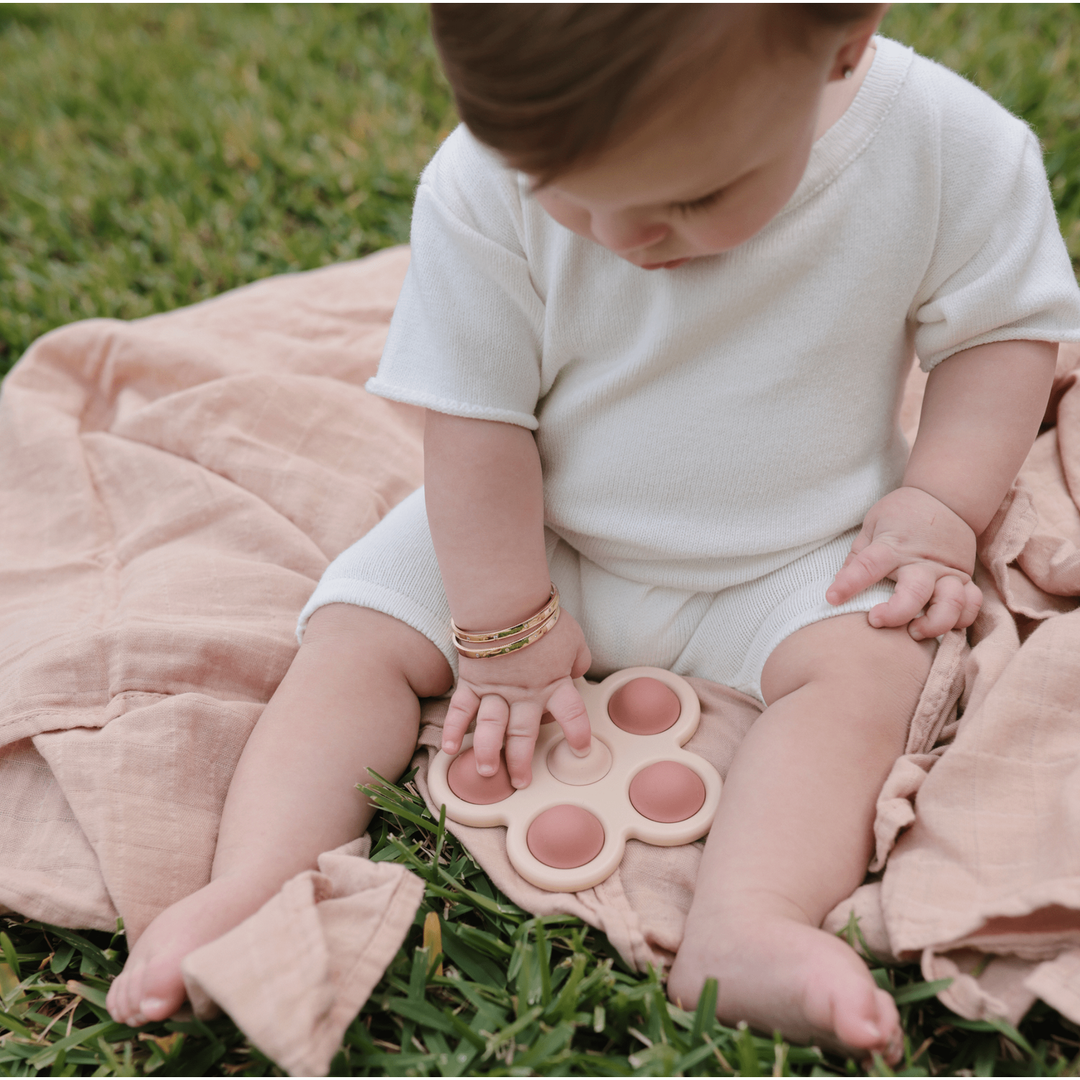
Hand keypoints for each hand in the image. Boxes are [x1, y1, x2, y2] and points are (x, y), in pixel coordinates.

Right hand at [441, 609, 592, 787]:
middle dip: (522, 760)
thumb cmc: (541, 617)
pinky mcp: (472, 681)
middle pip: (524, 734)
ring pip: (492, 728)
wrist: (505, 601)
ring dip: (489, 752)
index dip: (577, 733)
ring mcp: (496, 689)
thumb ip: (578, 659)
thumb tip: (578, 671)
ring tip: (487, 772)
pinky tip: (450, 748)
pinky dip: (454, 728)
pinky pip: (462, 709)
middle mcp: (525, 694)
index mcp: (554, 683)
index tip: (581, 749)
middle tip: (521, 782)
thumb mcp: (573, 637)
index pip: (571, 715)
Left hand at [826, 486, 981, 639]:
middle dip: (896, 613)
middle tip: (876, 620)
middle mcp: (921, 561)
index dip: (849, 584)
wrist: (946, 498)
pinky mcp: (964, 578)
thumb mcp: (872, 526)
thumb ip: (858, 557)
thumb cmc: (902, 514)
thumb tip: (838, 585)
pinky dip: (962, 619)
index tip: (832, 598)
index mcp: (893, 546)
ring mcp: (946, 571)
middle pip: (914, 592)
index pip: (868, 566)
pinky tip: (944, 625)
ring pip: (950, 603)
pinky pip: (971, 603)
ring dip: (934, 623)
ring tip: (914, 631)